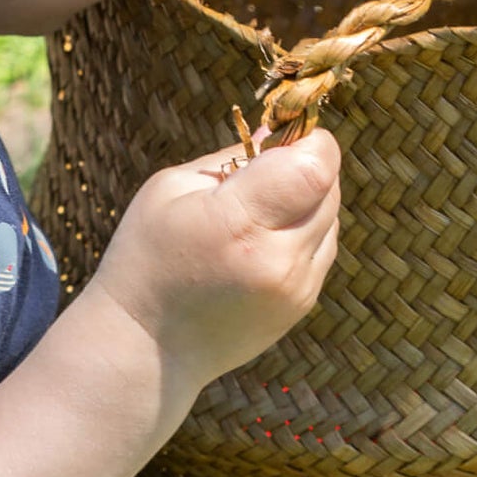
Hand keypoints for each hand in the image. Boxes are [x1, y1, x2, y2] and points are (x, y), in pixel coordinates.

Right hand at [87, 128, 341, 397]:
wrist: (146, 348)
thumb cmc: (146, 257)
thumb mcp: (171, 189)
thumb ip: (234, 156)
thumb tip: (282, 128)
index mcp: (240, 224)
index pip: (315, 166)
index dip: (306, 141)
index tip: (278, 139)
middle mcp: (280, 260)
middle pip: (329, 186)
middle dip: (303, 166)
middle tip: (259, 172)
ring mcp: (297, 288)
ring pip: (331, 216)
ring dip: (304, 201)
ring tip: (253, 213)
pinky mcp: (304, 304)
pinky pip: (322, 246)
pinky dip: (300, 232)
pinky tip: (257, 243)